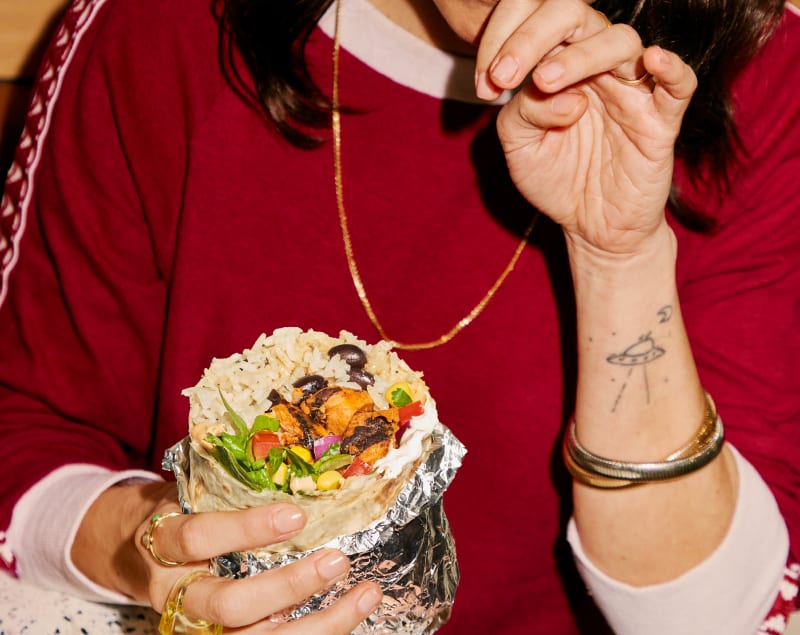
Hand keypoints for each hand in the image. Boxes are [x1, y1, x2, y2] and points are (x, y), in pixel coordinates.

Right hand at [74, 482, 380, 633]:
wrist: (136, 559)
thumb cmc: (177, 517)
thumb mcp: (186, 495)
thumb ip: (225, 483)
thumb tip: (288, 445)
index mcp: (164, 545)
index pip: (200, 537)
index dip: (247, 528)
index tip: (297, 515)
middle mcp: (178, 593)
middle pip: (229, 605)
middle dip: (287, 586)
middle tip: (336, 560)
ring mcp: (201, 626)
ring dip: (319, 623)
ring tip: (364, 594)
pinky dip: (320, 633)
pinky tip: (353, 610)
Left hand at [475, 0, 696, 257]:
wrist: (590, 226)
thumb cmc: (556, 177)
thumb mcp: (520, 145)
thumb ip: (524, 111)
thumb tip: (560, 93)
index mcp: (560, 64)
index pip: (540, 21)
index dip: (508, 36)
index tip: (487, 80)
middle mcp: (597, 67)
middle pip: (578, 17)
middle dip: (535, 35)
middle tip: (506, 72)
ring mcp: (631, 91)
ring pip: (620, 42)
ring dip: (581, 55)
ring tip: (546, 81)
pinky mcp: (661, 121)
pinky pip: (679, 84)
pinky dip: (671, 68)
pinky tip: (652, 61)